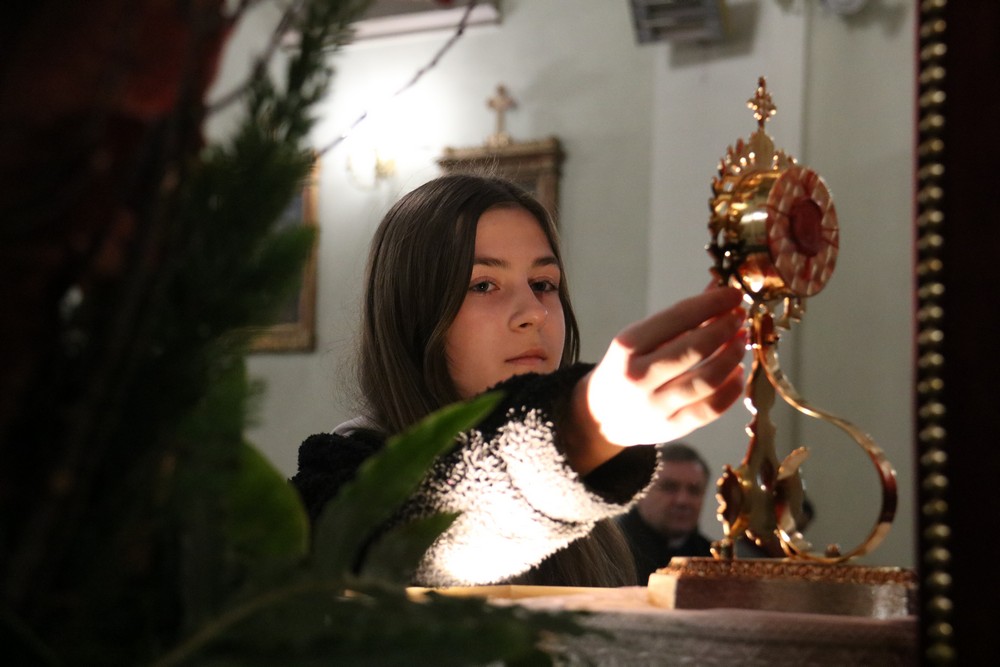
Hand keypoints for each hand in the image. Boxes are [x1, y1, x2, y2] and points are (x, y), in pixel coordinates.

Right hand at [582, 287, 746, 447]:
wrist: (599, 416)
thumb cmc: (624, 369)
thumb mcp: (639, 339)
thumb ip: (678, 318)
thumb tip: (718, 290)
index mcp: (628, 347)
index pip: (678, 318)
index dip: (711, 303)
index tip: (734, 294)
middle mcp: (639, 377)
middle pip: (695, 349)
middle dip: (725, 328)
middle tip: (740, 317)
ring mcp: (655, 406)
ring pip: (707, 380)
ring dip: (732, 356)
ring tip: (741, 341)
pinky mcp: (671, 429)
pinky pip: (711, 409)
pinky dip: (731, 389)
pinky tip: (737, 373)